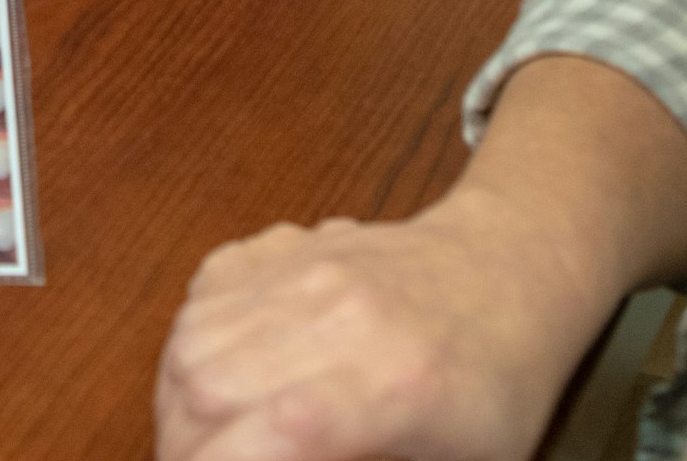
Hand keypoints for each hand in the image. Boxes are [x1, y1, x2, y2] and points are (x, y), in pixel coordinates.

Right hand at [155, 201, 607, 460]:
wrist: (508, 270)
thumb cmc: (492, 390)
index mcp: (397, 385)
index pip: (287, 430)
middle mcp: (344, 316)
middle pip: (214, 384)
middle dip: (184, 447)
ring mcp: (308, 269)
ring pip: (192, 339)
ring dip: (177, 403)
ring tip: (198, 439)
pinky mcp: (285, 246)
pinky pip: (202, 296)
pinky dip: (189, 345)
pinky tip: (212, 377)